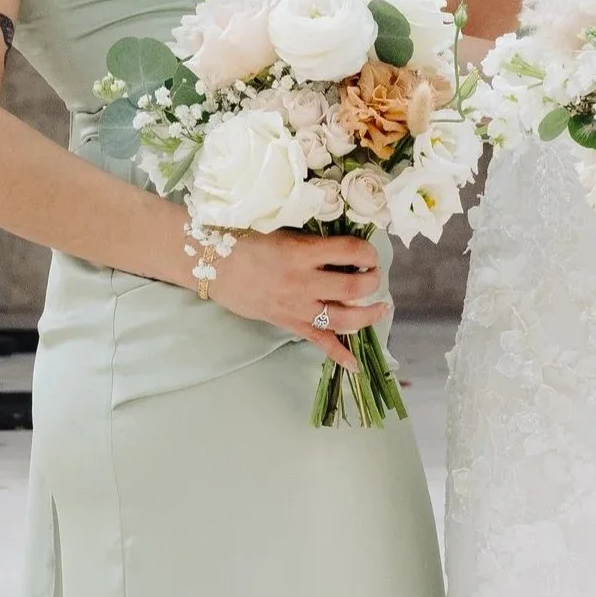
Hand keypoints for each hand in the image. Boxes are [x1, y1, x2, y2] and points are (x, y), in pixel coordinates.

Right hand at [211, 229, 386, 368]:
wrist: (214, 266)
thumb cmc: (247, 242)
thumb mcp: (282, 232)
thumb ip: (312, 241)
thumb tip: (342, 246)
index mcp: (302, 253)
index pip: (350, 251)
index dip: (368, 251)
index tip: (370, 252)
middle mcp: (304, 283)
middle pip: (353, 288)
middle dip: (372, 282)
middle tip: (375, 277)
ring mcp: (297, 307)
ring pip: (344, 319)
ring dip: (368, 316)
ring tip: (381, 308)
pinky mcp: (289, 323)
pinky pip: (319, 342)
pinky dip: (338, 354)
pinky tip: (355, 364)